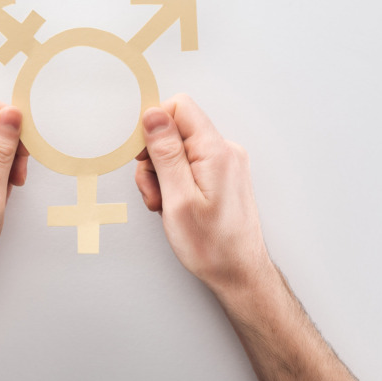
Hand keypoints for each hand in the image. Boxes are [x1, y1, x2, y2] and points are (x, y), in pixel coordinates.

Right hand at [135, 94, 269, 292]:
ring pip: (179, 151)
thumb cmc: (211, 245)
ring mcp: (225, 164)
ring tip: (164, 206)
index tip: (142, 156)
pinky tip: (174, 206)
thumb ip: (165, 152)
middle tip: (154, 192)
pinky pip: (190, 166)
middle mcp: (225, 151)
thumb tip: (153, 114)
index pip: (180, 107)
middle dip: (155, 158)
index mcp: (216, 151)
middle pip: (176, 130)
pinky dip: (175, 183)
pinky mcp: (222, 176)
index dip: (154, 126)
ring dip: (162, 175)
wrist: (239, 273)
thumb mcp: (177, 198)